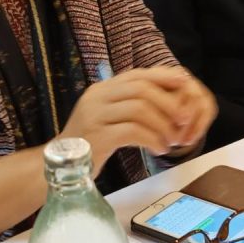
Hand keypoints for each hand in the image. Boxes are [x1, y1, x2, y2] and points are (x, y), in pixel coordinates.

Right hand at [59, 66, 216, 176]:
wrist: (57, 167)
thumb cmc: (92, 142)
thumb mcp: (111, 116)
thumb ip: (133, 104)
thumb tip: (171, 96)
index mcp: (103, 89)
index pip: (139, 75)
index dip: (165, 78)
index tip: (185, 84)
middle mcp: (97, 97)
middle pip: (142, 89)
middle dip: (169, 103)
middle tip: (184, 119)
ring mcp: (94, 116)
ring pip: (140, 109)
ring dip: (163, 125)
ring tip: (172, 140)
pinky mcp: (96, 138)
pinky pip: (132, 132)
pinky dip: (152, 140)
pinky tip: (159, 149)